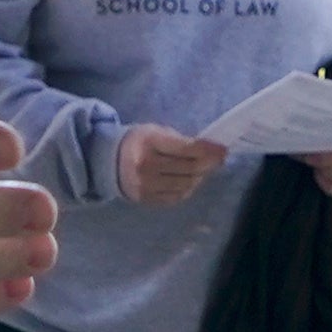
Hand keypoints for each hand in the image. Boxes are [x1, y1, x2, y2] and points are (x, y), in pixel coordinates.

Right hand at [119, 124, 233, 205]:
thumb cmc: (139, 142)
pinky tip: (191, 180)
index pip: (186, 149)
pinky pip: (176, 196)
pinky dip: (188, 188)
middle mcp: (146, 166)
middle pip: (189, 168)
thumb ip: (181, 141)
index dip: (208, 150)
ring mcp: (146, 186)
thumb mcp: (156, 131)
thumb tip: (210, 151)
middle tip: (219, 159)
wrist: (110, 162)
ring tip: (204, 169)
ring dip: (200, 177)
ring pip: (185, 184)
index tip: (222, 149)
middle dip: (208, 164)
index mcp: (148, 143)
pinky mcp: (146, 199)